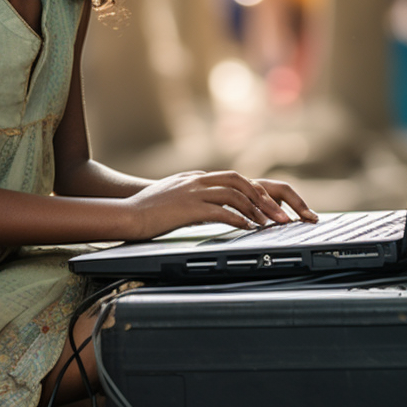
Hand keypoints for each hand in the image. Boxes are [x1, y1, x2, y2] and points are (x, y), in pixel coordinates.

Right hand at [125, 171, 317, 239]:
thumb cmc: (146, 210)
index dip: (254, 192)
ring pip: (234, 194)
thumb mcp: (174, 198)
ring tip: (269, 224)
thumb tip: (212, 211)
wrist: (126, 213)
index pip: (233, 179)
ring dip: (256, 209)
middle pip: (240, 181)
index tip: (269, 207)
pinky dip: (238, 218)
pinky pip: (220, 210)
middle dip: (263, 198)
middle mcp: (197, 180)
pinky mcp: (188, 207)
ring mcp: (193, 191)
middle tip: (280, 216)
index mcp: (196, 178)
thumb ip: (194, 200)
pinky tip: (248, 228)